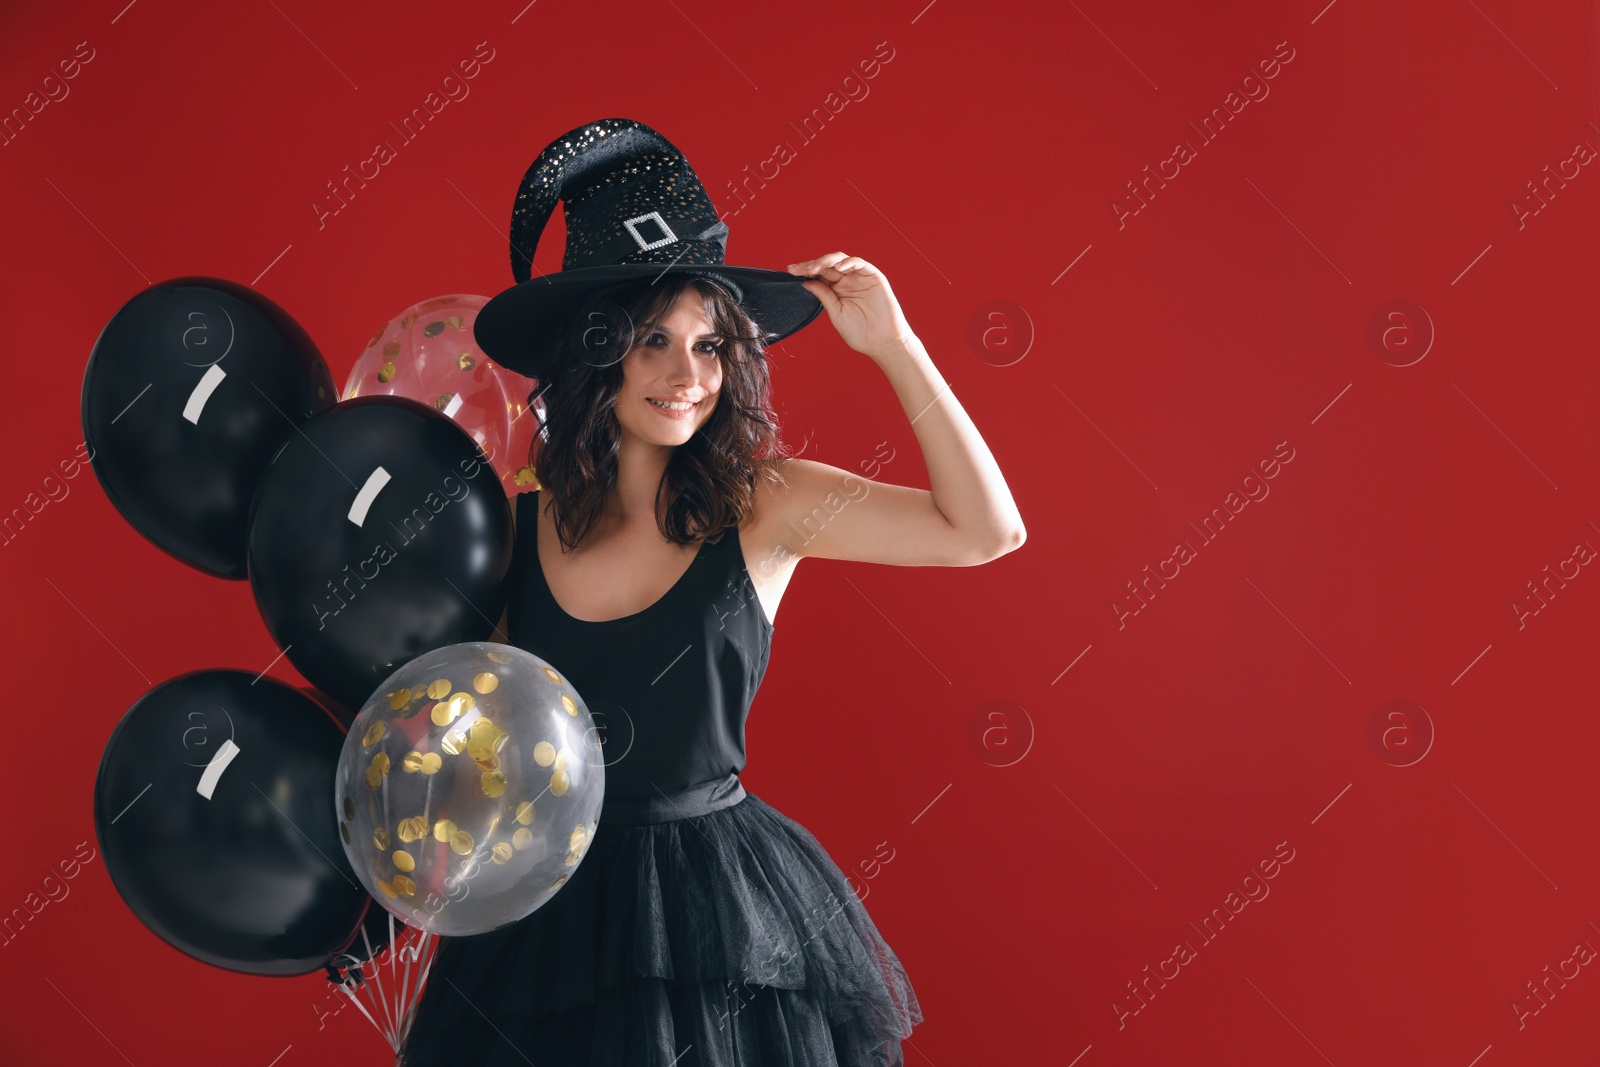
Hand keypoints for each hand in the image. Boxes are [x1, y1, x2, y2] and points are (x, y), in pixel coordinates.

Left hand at [786, 253, 913, 360]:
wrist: (883, 343)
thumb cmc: (861, 333)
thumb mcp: (836, 313)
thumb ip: (824, 295)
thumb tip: (806, 282)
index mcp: (837, 290)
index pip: (818, 275)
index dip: (805, 271)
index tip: (789, 272)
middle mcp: (847, 281)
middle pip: (826, 266)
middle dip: (810, 265)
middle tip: (796, 269)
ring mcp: (860, 277)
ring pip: (840, 260)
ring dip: (825, 261)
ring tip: (813, 268)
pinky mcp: (873, 276)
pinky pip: (859, 263)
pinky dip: (847, 262)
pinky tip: (836, 268)